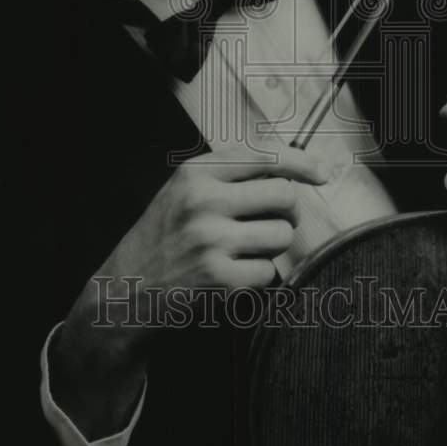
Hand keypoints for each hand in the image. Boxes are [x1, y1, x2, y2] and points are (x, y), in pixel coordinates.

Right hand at [102, 143, 325, 298]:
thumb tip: (290, 170)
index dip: (301, 162)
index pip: (263, 155)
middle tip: (274, 220)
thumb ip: (228, 175)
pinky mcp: (220, 279)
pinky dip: (258, 275)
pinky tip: (233, 272)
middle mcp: (203, 201)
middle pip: (283, 195)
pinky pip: (269, 271)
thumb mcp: (183, 190)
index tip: (321, 171)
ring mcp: (212, 241)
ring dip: (273, 245)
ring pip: (282, 235)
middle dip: (288, 210)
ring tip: (244, 249)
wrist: (126, 290)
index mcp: (195, 172)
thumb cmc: (162, 236)